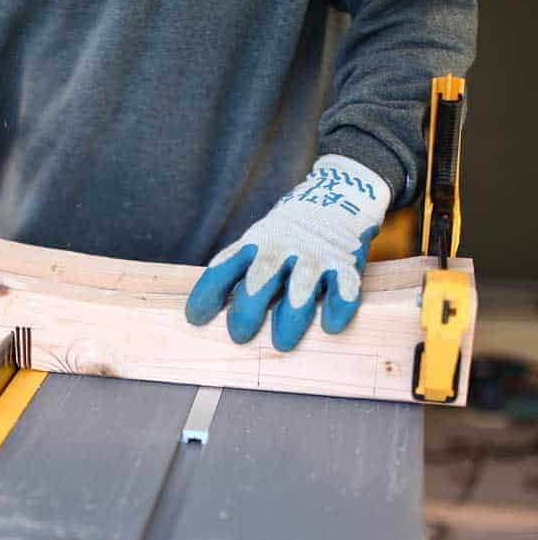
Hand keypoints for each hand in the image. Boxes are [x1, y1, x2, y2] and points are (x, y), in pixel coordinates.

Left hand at [185, 155, 390, 350]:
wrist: (339, 196)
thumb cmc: (286, 234)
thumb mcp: (257, 242)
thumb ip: (236, 271)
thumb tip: (205, 314)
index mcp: (253, 245)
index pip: (223, 268)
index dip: (207, 293)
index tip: (194, 319)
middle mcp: (281, 249)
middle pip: (259, 279)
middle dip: (247, 309)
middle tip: (239, 336)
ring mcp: (314, 256)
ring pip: (300, 288)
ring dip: (290, 317)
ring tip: (281, 343)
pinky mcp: (345, 263)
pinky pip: (343, 287)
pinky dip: (338, 307)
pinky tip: (330, 326)